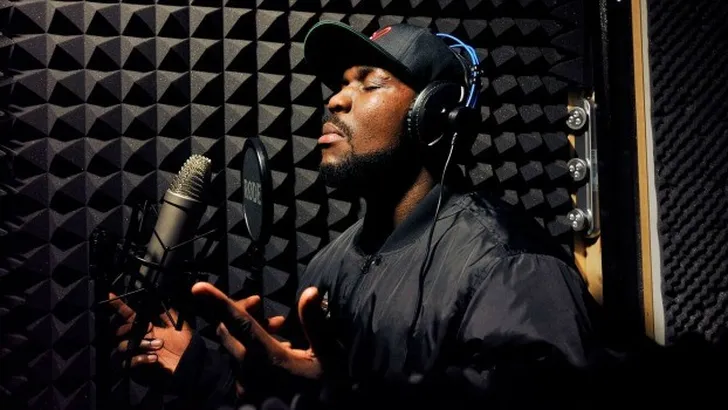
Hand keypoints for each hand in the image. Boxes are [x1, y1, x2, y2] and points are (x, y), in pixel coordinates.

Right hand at [108, 292, 192, 373]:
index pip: (127, 314)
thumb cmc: (184, 345)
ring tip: (158, 345)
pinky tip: (154, 358)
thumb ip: (165, 312)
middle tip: (149, 329)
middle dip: (131, 328)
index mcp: (144, 327)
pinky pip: (126, 363)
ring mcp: (133, 354)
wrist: (189, 364)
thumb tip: (155, 298)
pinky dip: (139, 359)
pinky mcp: (134, 369)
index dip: (118, 305)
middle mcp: (136, 339)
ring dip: (141, 344)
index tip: (110, 296)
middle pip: (118, 331)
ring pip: (122, 346)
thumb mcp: (177, 324)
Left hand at [191, 283, 339, 380]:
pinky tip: (281, 358)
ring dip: (251, 336)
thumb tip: (310, 291)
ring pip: (234, 349)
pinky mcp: (246, 396)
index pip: (238, 323)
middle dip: (242, 314)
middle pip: (227, 332)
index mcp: (267, 357)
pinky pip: (240, 366)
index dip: (218, 302)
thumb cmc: (327, 388)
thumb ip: (315, 323)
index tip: (198, 287)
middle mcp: (249, 370)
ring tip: (285, 336)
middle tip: (271, 313)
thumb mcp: (329, 355)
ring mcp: (245, 385)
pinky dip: (253, 354)